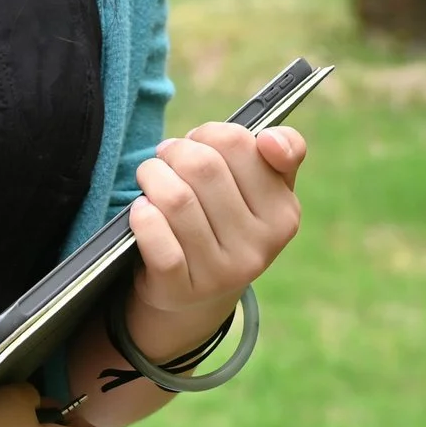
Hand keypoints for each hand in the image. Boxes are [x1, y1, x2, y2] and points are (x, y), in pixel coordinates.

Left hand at [128, 122, 306, 320]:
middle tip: (165, 158)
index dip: (209, 133)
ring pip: (176, 199)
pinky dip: (143, 216)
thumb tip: (269, 139)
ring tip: (150, 177)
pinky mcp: (182, 289)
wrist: (199, 292)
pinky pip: (157, 240)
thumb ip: (283, 150)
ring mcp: (221, 272)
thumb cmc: (228, 221)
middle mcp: (258, 247)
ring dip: (152, 176)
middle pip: (203, 167)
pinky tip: (142, 210)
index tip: (200, 141)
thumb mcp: (265, 189)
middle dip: (174, 152)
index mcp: (283, 214)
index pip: (238, 144)